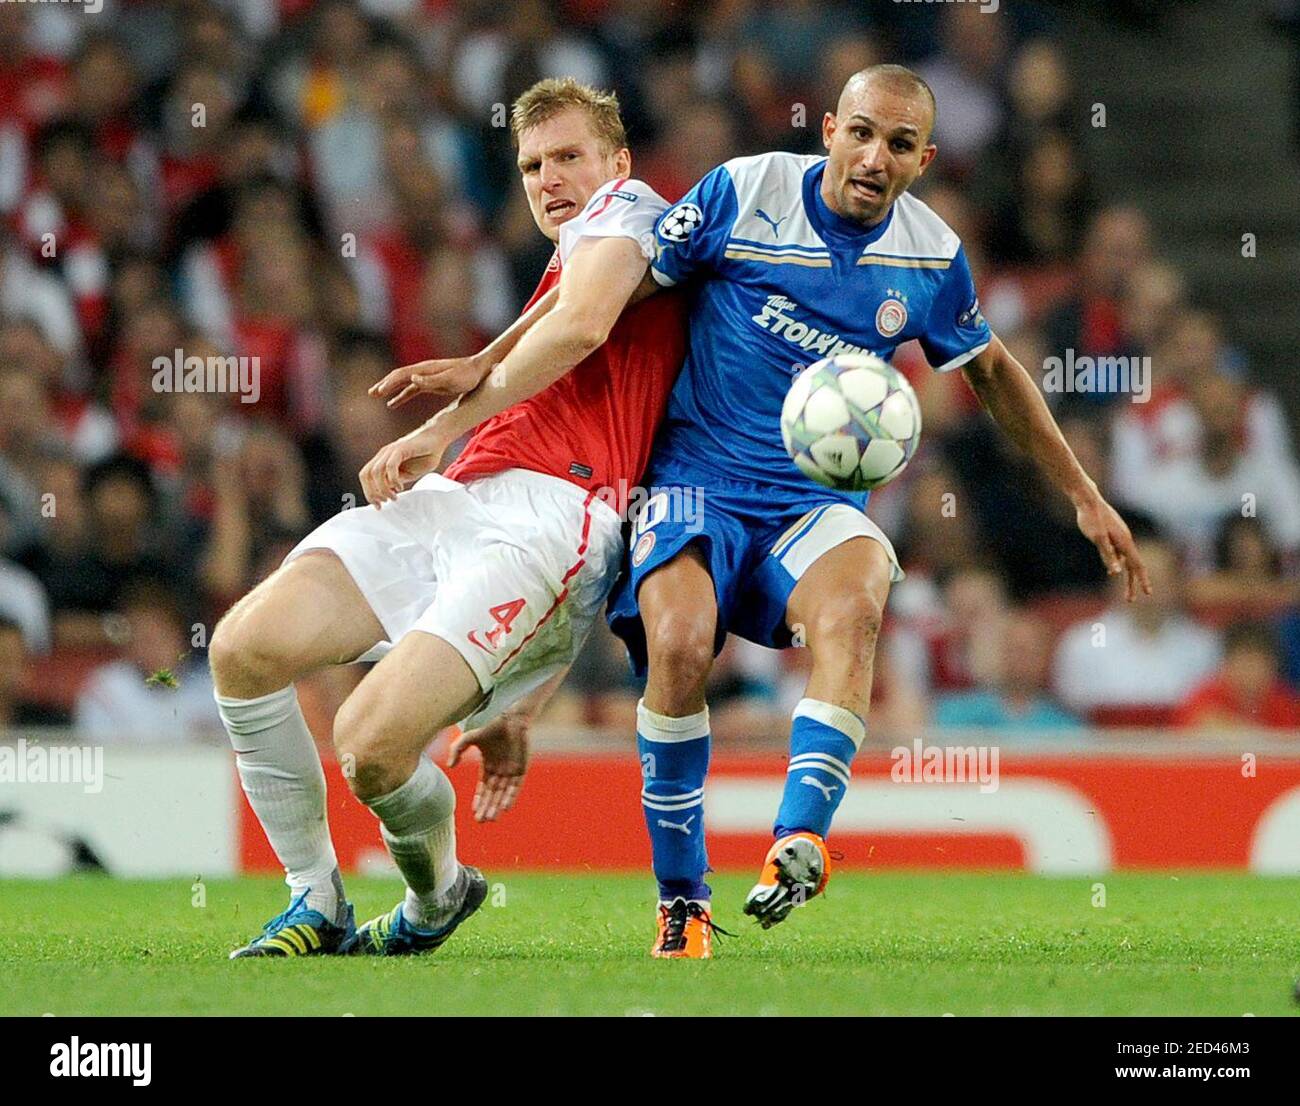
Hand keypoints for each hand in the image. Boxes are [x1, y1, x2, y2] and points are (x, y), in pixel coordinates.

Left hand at [359, 422, 448, 504]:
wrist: (438, 437)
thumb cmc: (426, 454)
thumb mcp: (409, 473)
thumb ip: (396, 480)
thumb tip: (387, 491)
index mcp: (383, 460)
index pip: (366, 477)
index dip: (369, 493)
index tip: (378, 505)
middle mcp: (383, 454)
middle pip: (366, 475)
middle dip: (372, 492)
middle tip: (383, 502)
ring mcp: (391, 451)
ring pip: (375, 472)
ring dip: (382, 488)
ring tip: (393, 496)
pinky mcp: (400, 448)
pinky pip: (390, 466)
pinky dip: (393, 479)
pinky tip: (401, 486)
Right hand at [369, 354, 489, 407]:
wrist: (481, 370)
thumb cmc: (468, 375)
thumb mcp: (451, 380)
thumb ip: (432, 381)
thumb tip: (412, 379)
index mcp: (426, 369)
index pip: (402, 375)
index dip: (389, 382)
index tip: (378, 391)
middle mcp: (423, 371)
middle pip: (398, 377)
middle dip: (384, 384)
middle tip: (370, 393)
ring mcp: (427, 377)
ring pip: (403, 383)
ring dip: (389, 390)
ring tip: (376, 396)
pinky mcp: (432, 384)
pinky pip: (412, 390)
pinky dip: (401, 396)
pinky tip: (393, 404)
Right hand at [446, 713, 529, 821]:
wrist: (510, 717)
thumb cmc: (490, 725)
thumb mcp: (468, 738)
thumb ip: (456, 750)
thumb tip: (450, 767)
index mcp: (489, 765)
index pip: (484, 787)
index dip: (479, 800)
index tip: (475, 813)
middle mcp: (500, 770)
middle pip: (493, 794)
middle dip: (487, 807)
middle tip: (481, 821)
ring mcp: (511, 770)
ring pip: (503, 792)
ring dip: (497, 805)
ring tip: (491, 818)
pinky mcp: (521, 768)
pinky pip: (515, 786)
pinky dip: (510, 796)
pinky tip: (505, 807)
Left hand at [1074, 489, 1151, 601]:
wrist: (1087, 499)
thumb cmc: (1091, 518)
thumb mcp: (1098, 538)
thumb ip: (1107, 555)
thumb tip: (1115, 572)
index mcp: (1124, 542)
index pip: (1137, 565)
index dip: (1142, 580)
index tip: (1147, 594)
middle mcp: (1125, 540)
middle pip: (1132, 566)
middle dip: (1132, 584)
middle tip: (1130, 600)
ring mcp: (1120, 537)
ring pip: (1126, 560)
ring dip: (1126, 576)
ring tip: (1126, 591)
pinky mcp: (1113, 535)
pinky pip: (1119, 554)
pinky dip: (1118, 564)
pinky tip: (1112, 569)